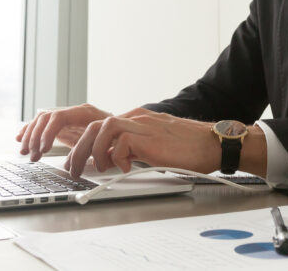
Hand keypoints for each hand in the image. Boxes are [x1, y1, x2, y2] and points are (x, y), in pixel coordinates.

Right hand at [15, 103, 111, 161]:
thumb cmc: (117, 136)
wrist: (123, 128)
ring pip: (41, 120)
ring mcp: (67, 117)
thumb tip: (71, 165)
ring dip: (30, 136)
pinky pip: (42, 124)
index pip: (58, 117)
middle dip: (36, 137)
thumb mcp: (107, 143)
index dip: (48, 133)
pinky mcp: (62, 124)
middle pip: (46, 118)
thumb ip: (90, 151)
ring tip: (26, 152)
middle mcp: (73, 112)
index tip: (44, 149)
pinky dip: (30, 131)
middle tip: (33, 156)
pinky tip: (20, 139)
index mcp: (85, 113)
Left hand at [63, 108, 221, 179]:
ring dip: (94, 151)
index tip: (75, 160)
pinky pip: (122, 142)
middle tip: (74, 169)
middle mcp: (137, 118)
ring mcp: (143, 125)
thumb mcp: (154, 146)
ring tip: (98, 168)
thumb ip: (133, 149)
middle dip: (78, 149)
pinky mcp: (150, 137)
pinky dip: (118, 157)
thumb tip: (114, 161)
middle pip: (93, 125)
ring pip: (103, 128)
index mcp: (136, 119)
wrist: (214, 143)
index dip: (82, 143)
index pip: (99, 125)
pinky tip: (126, 168)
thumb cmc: (190, 148)